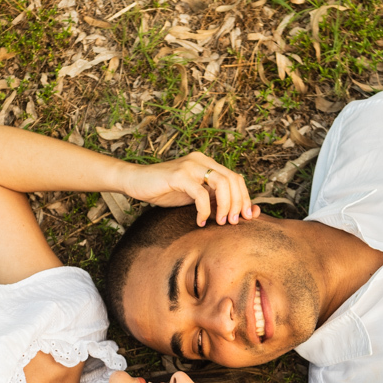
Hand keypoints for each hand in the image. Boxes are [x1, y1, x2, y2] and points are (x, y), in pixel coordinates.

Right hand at [117, 151, 259, 226]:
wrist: (136, 182)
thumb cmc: (164, 190)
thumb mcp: (194, 195)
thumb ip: (214, 199)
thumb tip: (238, 213)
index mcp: (207, 163)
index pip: (236, 178)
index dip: (245, 197)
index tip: (247, 216)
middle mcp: (201, 161)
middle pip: (233, 179)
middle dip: (238, 203)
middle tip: (233, 222)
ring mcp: (190, 166)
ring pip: (222, 184)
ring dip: (226, 206)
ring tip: (220, 222)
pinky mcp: (179, 175)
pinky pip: (201, 194)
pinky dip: (204, 210)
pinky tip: (200, 221)